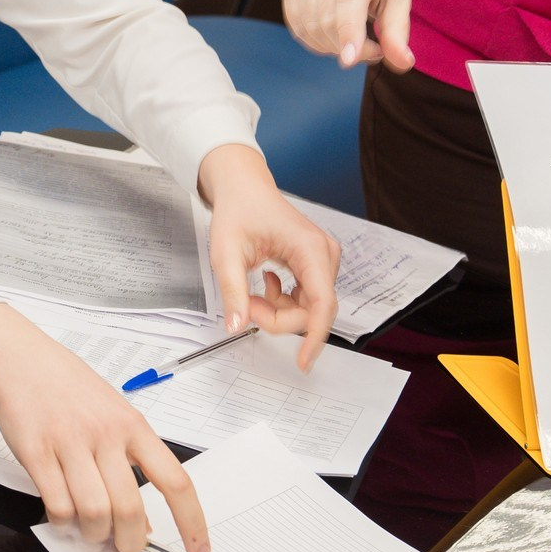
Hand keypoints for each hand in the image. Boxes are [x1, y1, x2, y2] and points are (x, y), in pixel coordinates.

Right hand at [0, 304, 210, 551]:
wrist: (21, 360)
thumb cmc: (70, 389)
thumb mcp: (115, 416)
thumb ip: (132, 463)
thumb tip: (146, 522)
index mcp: (134, 426)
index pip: (176, 482)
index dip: (192, 524)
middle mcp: (106, 434)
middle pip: (131, 509)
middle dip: (131, 543)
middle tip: (125, 549)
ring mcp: (70, 443)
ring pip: (94, 513)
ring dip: (95, 535)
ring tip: (91, 531)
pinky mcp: (37, 453)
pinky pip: (58, 506)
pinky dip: (63, 523)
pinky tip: (63, 515)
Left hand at [198, 145, 340, 368]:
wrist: (243, 189)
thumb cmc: (238, 211)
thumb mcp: (226, 253)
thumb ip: (233, 291)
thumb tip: (236, 326)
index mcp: (309, 248)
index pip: (322, 303)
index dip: (315, 336)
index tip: (303, 362)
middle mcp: (324, 254)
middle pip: (313, 310)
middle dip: (278, 317)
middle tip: (246, 306)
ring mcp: (323, 259)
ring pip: (308, 307)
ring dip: (278, 310)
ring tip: (251, 292)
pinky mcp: (316, 264)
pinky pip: (306, 298)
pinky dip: (283, 302)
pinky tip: (266, 284)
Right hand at [280, 0, 412, 70]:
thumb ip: (398, 30)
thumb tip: (403, 63)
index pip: (349, 2)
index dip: (348, 34)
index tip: (349, 61)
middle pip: (328, 21)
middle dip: (350, 49)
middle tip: (372, 49)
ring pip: (310, 27)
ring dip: (332, 47)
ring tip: (354, 40)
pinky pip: (296, 25)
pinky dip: (314, 40)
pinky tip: (332, 35)